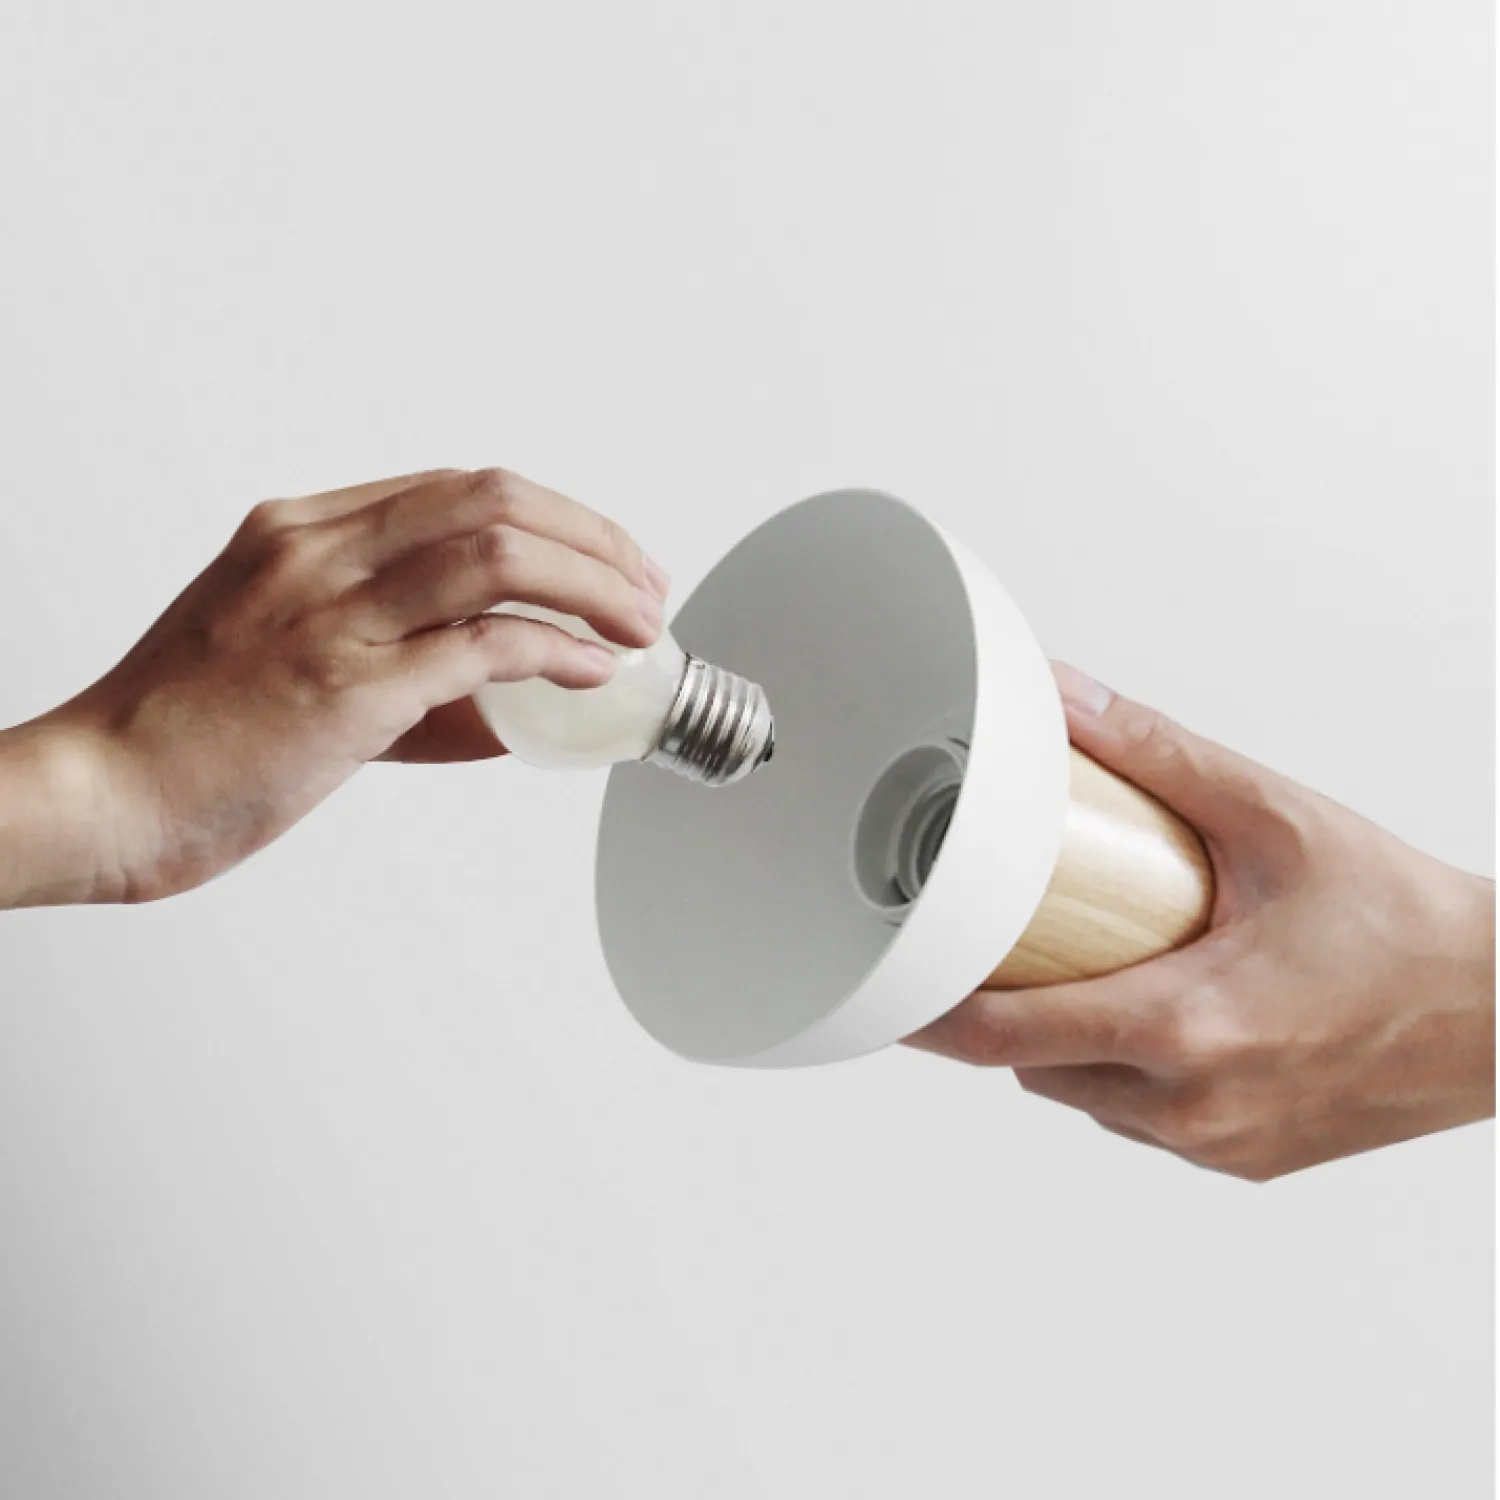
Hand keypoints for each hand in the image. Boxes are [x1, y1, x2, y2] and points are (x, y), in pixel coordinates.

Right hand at [0, 468, 669, 906]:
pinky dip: (555, 652)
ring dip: (592, 586)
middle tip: (645, 587)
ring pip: (501, 555)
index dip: (553, 515)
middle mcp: (316, 551)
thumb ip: (395, 666)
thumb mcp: (282, 659)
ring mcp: (330, 612)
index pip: (458, 488)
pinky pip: (484, 646)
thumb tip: (508, 710)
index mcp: (298, 530)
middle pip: (495, 500)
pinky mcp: (347, 685)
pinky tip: (591, 671)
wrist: (99, 794)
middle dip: (592, 538)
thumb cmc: (186, 737)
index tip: (605, 555)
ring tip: (640, 624)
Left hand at [907, 663, 1495, 1180]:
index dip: (930, 1015)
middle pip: (1035, 1067)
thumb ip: (1159, 756)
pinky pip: (1143, 1124)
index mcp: (1187, 1026)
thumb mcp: (1274, 819)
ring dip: (1067, 1044)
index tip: (893, 982)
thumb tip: (1068, 703)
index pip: (1006, 1037)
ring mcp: (1219, 1145)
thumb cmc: (1408, 923)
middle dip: (1005, 1011)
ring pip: (1085, 1100)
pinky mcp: (1245, 1162)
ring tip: (1095, 970)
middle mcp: (1194, 1104)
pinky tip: (1159, 1018)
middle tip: (1007, 945)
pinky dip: (1126, 1077)